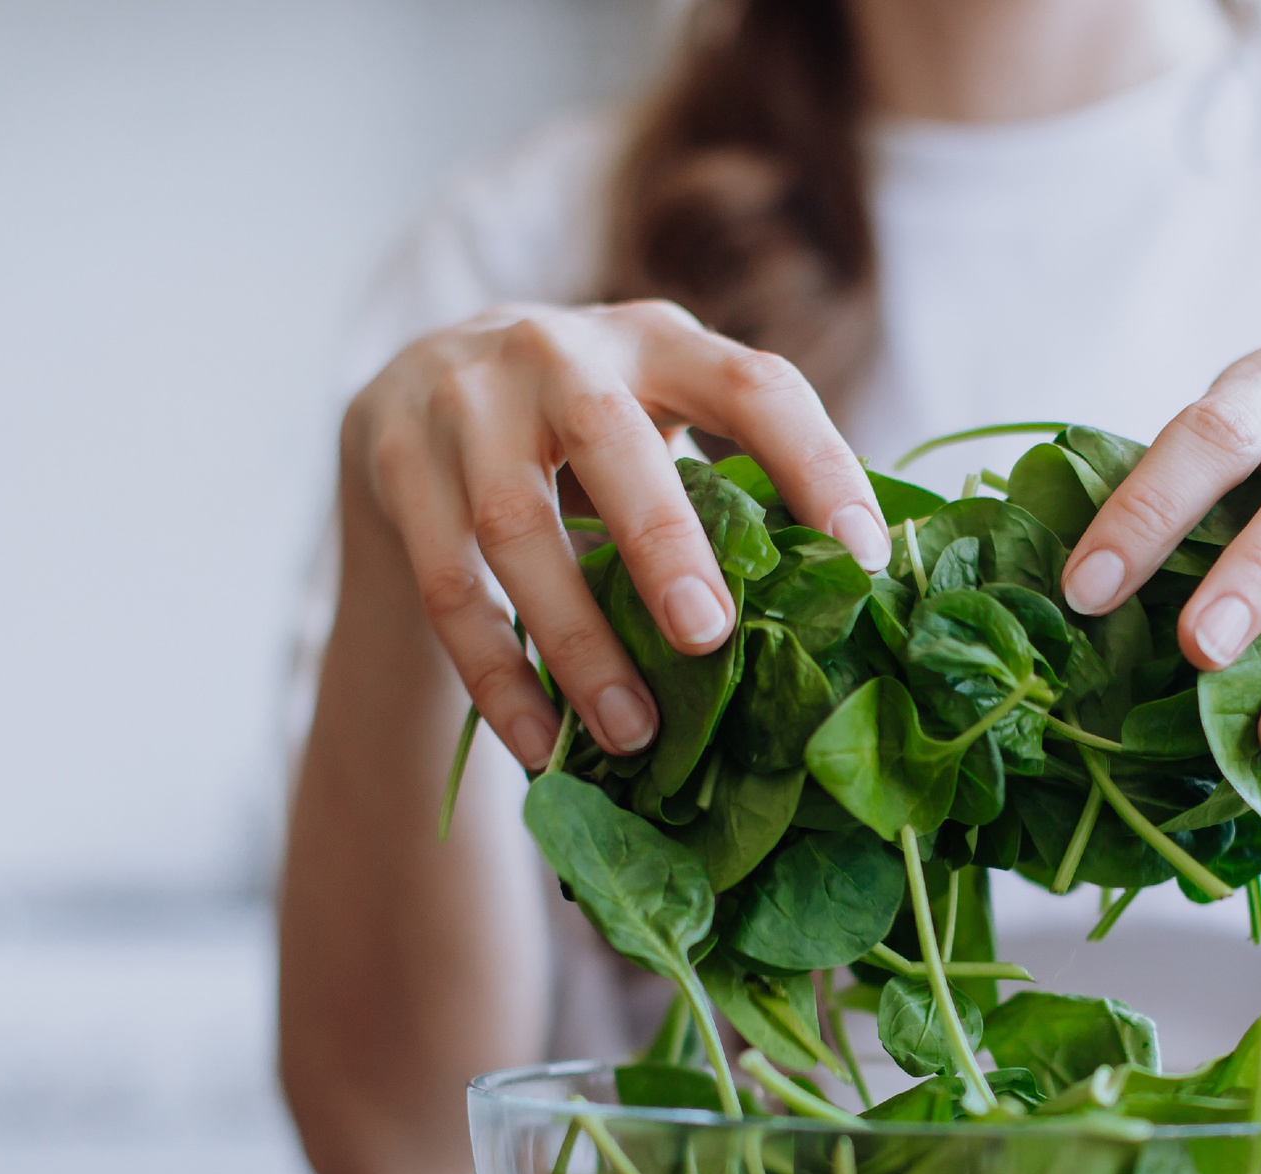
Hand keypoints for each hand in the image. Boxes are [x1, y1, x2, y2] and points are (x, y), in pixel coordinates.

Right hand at [343, 300, 892, 766]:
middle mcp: (554, 352)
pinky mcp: (395, 466)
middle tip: (711, 639)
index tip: (865, 558)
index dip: (816, 464)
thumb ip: (730, 486)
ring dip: (577, 642)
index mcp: (656, 339)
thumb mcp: (662, 418)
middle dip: (662, 544)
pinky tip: (541, 747)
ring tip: (633, 736)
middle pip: (608, 440)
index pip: (753, 386)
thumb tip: (839, 611)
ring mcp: (462, 404)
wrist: (418, 385)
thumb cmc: (590, 428)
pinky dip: (497, 677)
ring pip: (513, 529)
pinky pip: (446, 589)